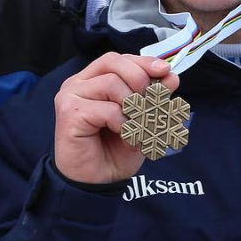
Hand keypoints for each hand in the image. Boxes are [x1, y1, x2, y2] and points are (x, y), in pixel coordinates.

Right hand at [53, 54, 179, 183]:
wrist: (97, 182)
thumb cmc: (114, 150)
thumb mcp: (142, 119)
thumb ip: (152, 97)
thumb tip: (170, 76)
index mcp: (92, 80)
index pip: (118, 59)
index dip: (144, 63)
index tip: (166, 72)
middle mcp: (78, 84)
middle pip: (113, 62)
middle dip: (140, 78)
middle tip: (151, 102)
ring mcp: (70, 97)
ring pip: (111, 84)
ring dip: (134, 107)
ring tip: (138, 128)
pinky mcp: (69, 113)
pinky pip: (107, 109)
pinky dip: (124, 124)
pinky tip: (126, 137)